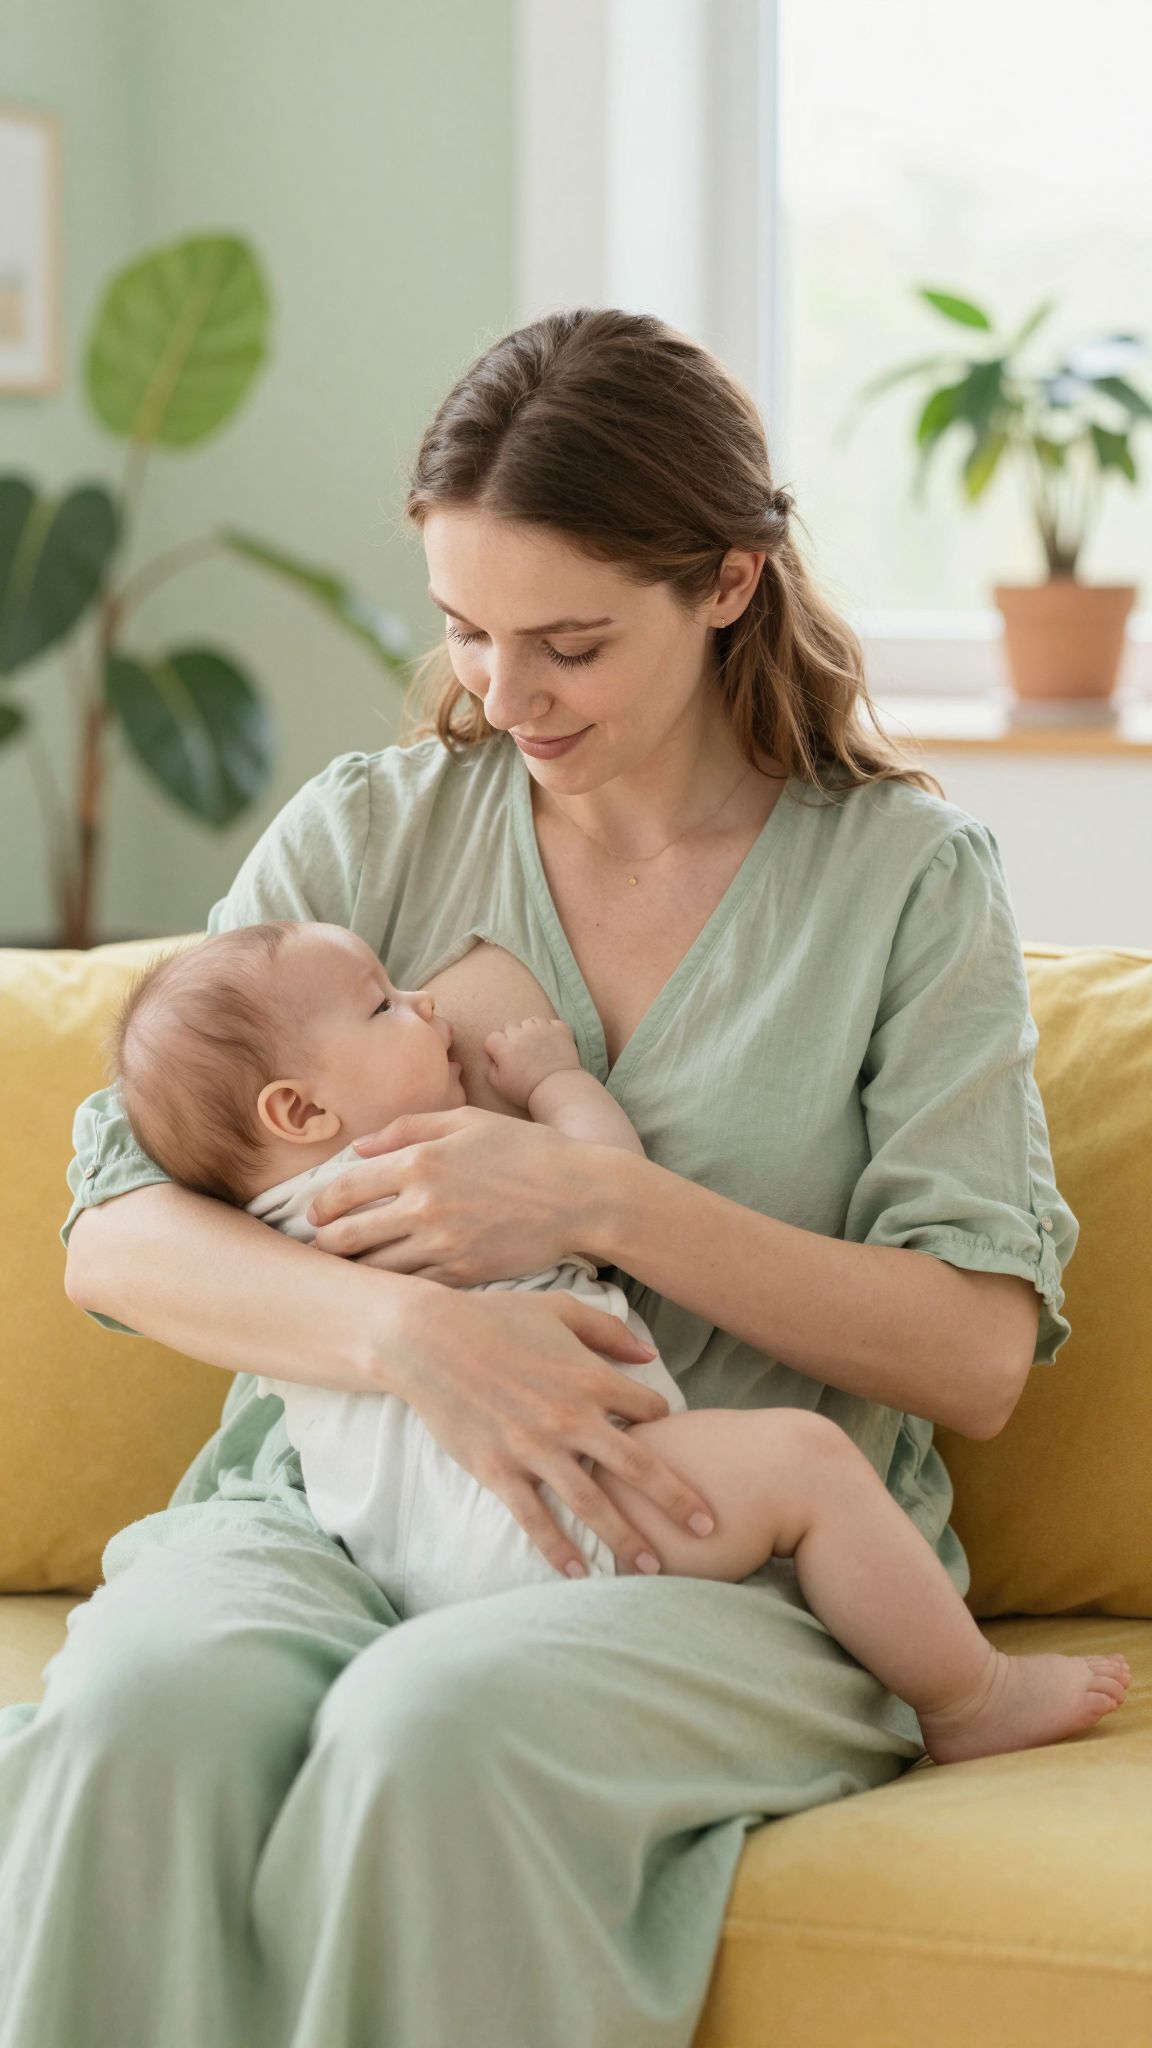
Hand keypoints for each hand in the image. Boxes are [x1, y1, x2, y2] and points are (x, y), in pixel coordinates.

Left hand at [306, 1106, 598, 1284]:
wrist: (580, 1196)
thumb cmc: (526, 1151)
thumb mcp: (467, 1122)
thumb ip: (408, 1128)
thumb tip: (358, 1148)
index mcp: (419, 1161)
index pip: (344, 1189)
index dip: (320, 1206)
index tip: (314, 1215)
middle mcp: (423, 1205)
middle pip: (347, 1236)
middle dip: (325, 1245)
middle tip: (319, 1250)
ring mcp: (442, 1245)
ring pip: (374, 1269)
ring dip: (353, 1272)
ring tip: (344, 1274)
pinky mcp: (462, 1275)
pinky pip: (411, 1289)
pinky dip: (392, 1290)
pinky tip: (386, 1289)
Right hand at [385, 1283, 715, 1577]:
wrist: (426, 1340)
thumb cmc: (494, 1317)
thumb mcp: (559, 1310)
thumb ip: (608, 1331)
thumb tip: (651, 1354)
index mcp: (589, 1376)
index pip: (648, 1409)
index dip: (663, 1422)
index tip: (671, 1439)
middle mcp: (570, 1418)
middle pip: (637, 1467)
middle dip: (677, 1500)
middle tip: (708, 1526)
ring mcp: (534, 1449)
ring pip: (592, 1504)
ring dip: (626, 1539)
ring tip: (654, 1570)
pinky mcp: (498, 1471)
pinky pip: (535, 1519)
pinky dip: (558, 1551)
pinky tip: (580, 1576)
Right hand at [484, 1015, 581, 1110]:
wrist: (556, 1089)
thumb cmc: (526, 1090)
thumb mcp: (499, 1085)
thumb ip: (490, 1069)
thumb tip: (493, 1059)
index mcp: (504, 1046)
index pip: (493, 1037)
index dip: (496, 1048)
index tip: (502, 1057)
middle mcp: (521, 1033)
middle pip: (510, 1026)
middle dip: (512, 1037)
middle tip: (520, 1052)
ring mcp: (541, 1029)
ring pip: (531, 1021)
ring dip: (531, 1030)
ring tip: (536, 1045)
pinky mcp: (559, 1030)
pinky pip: (552, 1022)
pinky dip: (551, 1029)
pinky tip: (551, 1041)